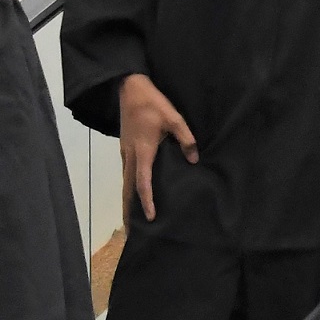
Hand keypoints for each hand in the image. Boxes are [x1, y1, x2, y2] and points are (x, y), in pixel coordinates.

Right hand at [119, 73, 196, 225]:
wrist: (130, 88)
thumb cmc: (152, 104)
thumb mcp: (174, 118)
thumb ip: (186, 139)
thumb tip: (194, 160)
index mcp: (142, 152)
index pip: (143, 183)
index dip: (147, 201)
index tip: (150, 218)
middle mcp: (130, 156)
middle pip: (127, 189)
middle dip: (128, 210)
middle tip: (130, 231)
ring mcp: (125, 152)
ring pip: (124, 182)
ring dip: (127, 200)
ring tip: (131, 218)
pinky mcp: (125, 148)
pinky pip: (126, 173)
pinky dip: (128, 187)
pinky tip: (134, 192)